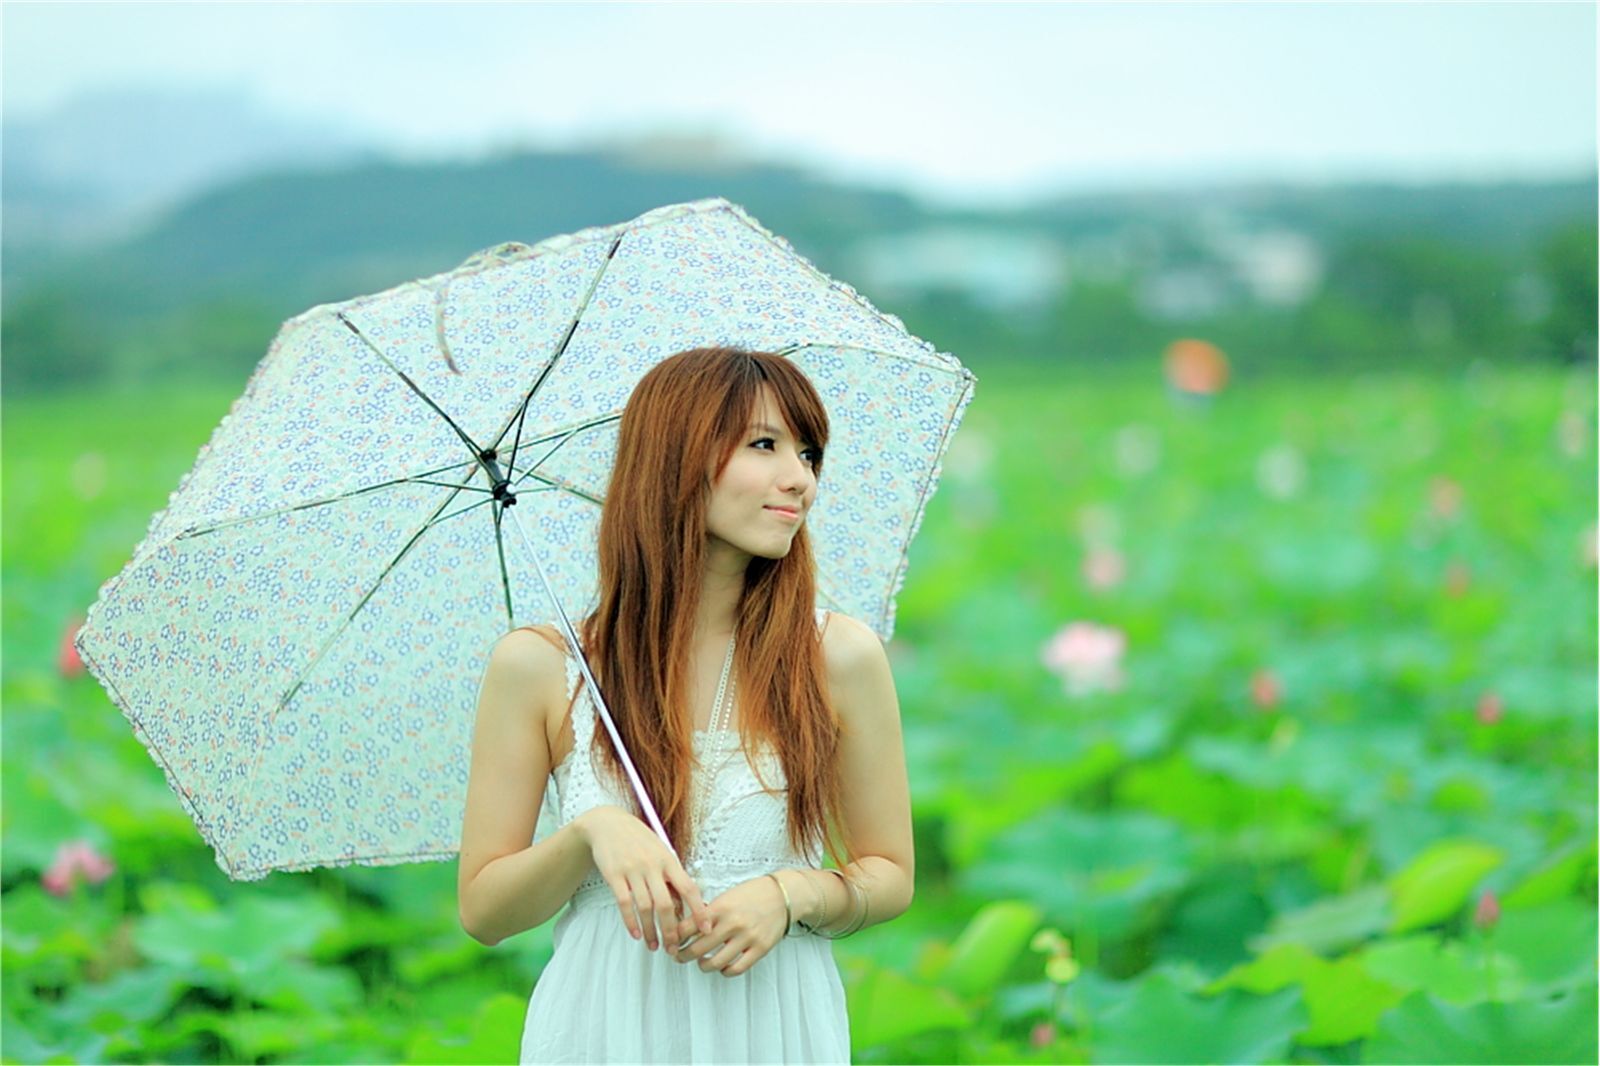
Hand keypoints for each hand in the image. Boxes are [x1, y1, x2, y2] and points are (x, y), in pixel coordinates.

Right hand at [576, 805, 711, 954]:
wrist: (608, 823)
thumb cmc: (639, 840)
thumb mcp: (660, 850)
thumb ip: (671, 875)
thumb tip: (684, 904)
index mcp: (668, 859)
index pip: (688, 888)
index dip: (698, 910)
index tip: (706, 929)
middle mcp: (652, 865)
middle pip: (665, 903)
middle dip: (671, 929)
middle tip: (674, 947)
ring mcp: (632, 870)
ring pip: (644, 907)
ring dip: (650, 930)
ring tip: (654, 945)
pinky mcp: (614, 875)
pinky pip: (624, 903)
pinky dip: (630, 922)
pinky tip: (636, 934)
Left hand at [667, 873, 789, 976]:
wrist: (783, 895)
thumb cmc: (753, 894)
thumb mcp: (727, 895)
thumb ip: (709, 911)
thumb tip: (688, 927)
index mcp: (721, 907)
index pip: (689, 927)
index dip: (675, 937)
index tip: (671, 941)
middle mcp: (732, 923)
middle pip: (698, 948)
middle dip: (683, 955)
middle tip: (678, 956)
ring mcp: (747, 938)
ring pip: (715, 962)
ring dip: (702, 965)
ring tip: (700, 962)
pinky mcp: (760, 949)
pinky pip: (736, 968)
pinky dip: (724, 971)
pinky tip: (721, 966)